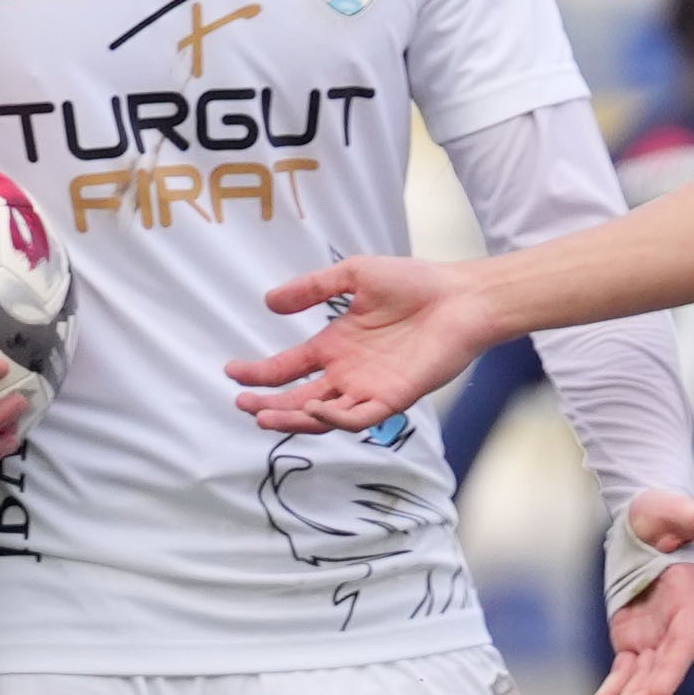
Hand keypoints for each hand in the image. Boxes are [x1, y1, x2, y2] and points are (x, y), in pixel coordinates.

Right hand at [229, 253, 504, 430]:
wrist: (462, 297)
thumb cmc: (415, 283)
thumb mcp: (353, 275)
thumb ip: (312, 288)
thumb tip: (269, 302)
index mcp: (335, 346)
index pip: (288, 368)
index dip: (259, 374)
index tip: (231, 372)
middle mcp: (349, 372)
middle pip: (299, 399)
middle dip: (269, 406)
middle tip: (243, 405)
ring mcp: (370, 387)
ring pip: (324, 416)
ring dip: (295, 419)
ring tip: (265, 417)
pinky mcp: (395, 397)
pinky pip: (361, 418)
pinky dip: (336, 419)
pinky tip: (315, 409)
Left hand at [591, 488, 693, 694]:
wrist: (646, 518)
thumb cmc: (664, 513)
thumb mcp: (680, 513)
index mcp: (689, 598)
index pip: (684, 641)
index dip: (672, 668)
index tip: (658, 692)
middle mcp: (675, 623)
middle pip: (664, 665)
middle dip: (648, 690)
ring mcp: (653, 631)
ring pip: (644, 672)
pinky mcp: (632, 634)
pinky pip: (625, 666)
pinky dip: (616, 684)